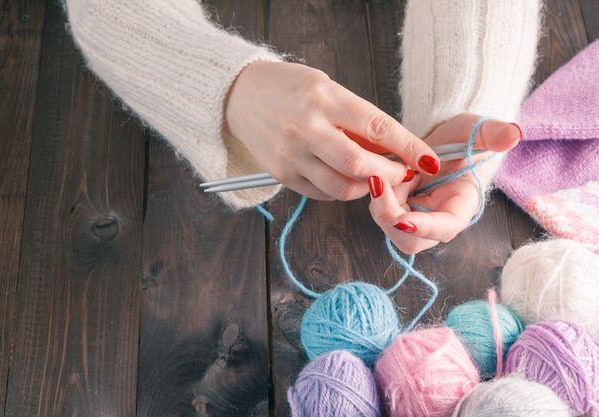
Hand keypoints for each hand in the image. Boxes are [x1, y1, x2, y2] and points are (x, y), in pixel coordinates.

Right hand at [224, 61, 440, 200]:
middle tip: (403, 174)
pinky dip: (341, 191)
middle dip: (391, 176)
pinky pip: (322, 194)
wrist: (240, 96)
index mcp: (324, 98)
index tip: (430, 160)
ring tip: (375, 178)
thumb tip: (392, 151)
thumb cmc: (289, 88)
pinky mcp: (282, 174)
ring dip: (367, 189)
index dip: (410, 148)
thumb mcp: (327, 89)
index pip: (378, 128)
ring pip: (342, 188)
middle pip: (360, 166)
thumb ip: (357, 119)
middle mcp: (306, 128)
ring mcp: (290, 155)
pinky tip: (345, 179)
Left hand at [368, 113, 521, 253]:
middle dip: (390, 216)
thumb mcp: (474, 130)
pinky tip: (377, 176)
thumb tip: (515, 133)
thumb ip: (493, 133)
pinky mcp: (399, 213)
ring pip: (392, 229)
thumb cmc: (459, 138)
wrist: (438, 142)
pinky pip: (381, 214)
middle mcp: (438, 221)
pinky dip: (376, 197)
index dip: (424, 227)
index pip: (445, 227)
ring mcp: (417, 220)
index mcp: (461, 206)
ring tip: (380, 173)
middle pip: (412, 239)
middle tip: (377, 183)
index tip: (401, 220)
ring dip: (380, 204)